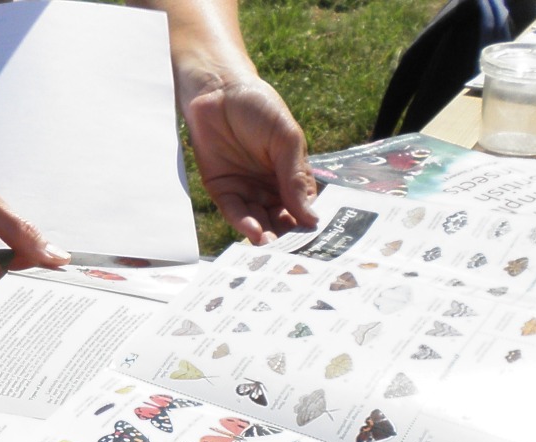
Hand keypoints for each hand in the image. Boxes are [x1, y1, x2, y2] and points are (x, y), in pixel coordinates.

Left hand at [183, 75, 317, 243]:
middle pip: (281, 220)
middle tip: (293, 254)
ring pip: (258, 221)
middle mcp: (270, 187)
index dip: (309, 225)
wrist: (218, 91)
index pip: (304, 207)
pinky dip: (243, 224)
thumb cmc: (259, 107)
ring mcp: (246, 190)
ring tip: (273, 248)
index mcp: (291, 175)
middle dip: (286, 238)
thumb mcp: (286, 139)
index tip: (317, 243)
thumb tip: (312, 217)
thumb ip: (295, 177)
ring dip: (266, 236)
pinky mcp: (222, 190)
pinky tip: (254, 232)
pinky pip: (234, 212)